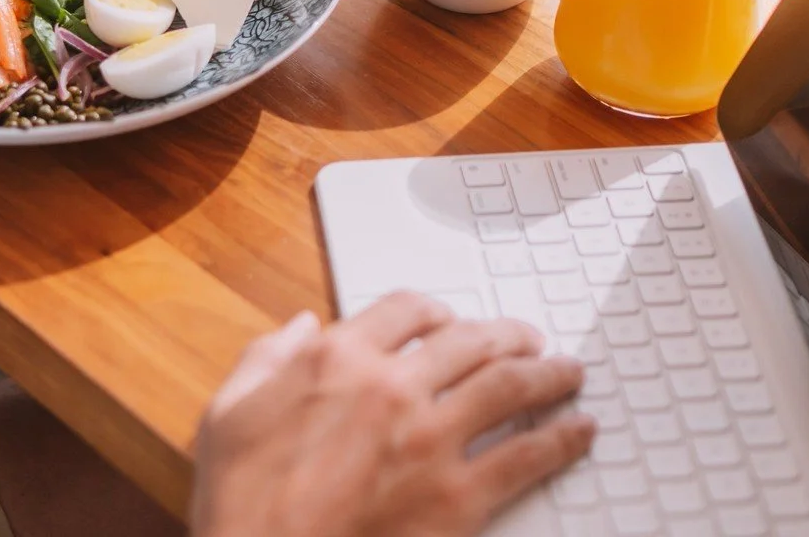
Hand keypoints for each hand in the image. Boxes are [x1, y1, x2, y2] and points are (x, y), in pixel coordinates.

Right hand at [191, 292, 594, 536]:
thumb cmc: (240, 499)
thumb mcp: (229, 409)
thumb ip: (267, 357)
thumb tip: (297, 328)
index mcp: (337, 358)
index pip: (406, 309)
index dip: (435, 310)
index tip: (448, 319)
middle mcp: (392, 387)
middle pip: (470, 340)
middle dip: (507, 334)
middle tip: (528, 339)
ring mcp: (430, 440)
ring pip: (508, 387)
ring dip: (547, 373)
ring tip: (567, 371)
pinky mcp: (458, 497)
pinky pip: (526, 457)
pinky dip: (561, 439)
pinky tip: (579, 430)